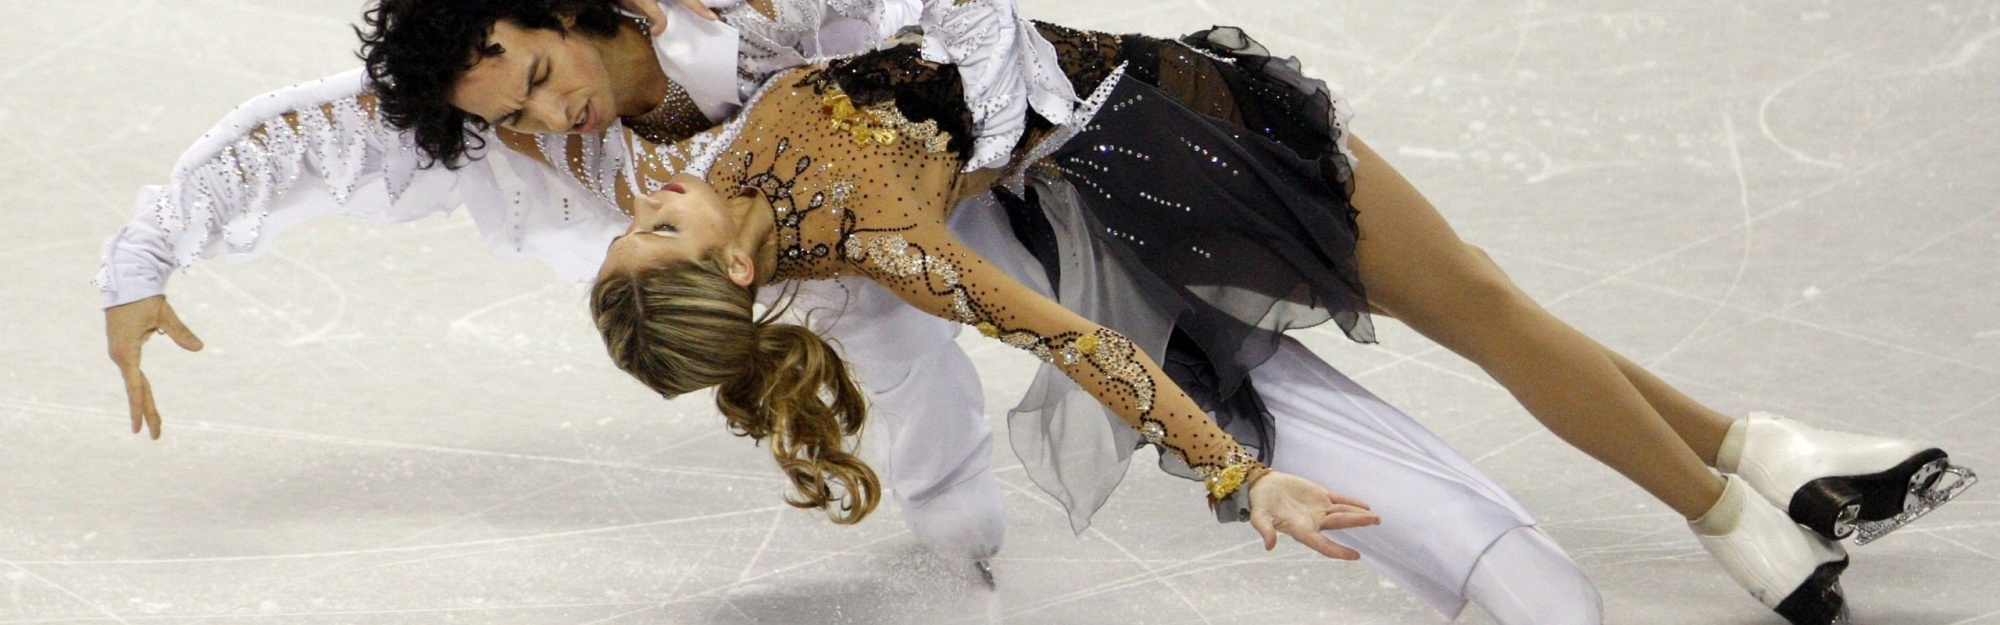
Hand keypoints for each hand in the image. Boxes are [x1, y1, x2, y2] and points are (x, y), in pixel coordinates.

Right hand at [105, 295, 202, 438]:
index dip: (140, 408)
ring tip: (155, 426)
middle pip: (137, 391)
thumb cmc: (143, 297)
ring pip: (136, 384)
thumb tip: (200, 348)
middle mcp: (120, 356)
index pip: (136, 386)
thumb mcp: (164, 314)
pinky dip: (142, 391)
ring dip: (145, 404)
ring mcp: (121, 354)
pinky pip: (134, 375)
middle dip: (147, 413)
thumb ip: (180, 332)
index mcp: (127, 352)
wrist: (126, 281)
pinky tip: (147, 406)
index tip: (140, 428)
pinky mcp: (124, 350)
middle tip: (156, 437)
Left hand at [619, 0, 718, 35]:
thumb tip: (659, 32)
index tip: (713, 18)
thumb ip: (654, 16)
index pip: (688, 0)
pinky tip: (683, 8)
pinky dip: (685, 4)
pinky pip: (679, 2)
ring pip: (683, 0)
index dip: (700, 9)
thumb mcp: (642, 3)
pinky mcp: (662, 0)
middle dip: (698, 4)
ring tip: (699, 11)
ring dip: (691, 4)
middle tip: (710, 15)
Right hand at [1246, 470, 1378, 559]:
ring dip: (1359, 514)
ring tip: (1375, 517)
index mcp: (1301, 530)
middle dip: (1357, 522)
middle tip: (1375, 521)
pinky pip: (1339, 500)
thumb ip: (1265, 531)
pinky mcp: (1320, 495)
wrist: (1261, 486)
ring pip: (1342, 511)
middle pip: (1339, 523)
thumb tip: (1269, 546)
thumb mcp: (1259, 517)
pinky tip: (1364, 506)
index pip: (1323, 544)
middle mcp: (1313, 522)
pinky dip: (1352, 502)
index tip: (1356, 556)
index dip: (1339, 551)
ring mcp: (1318, 509)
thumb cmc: (1260, 503)